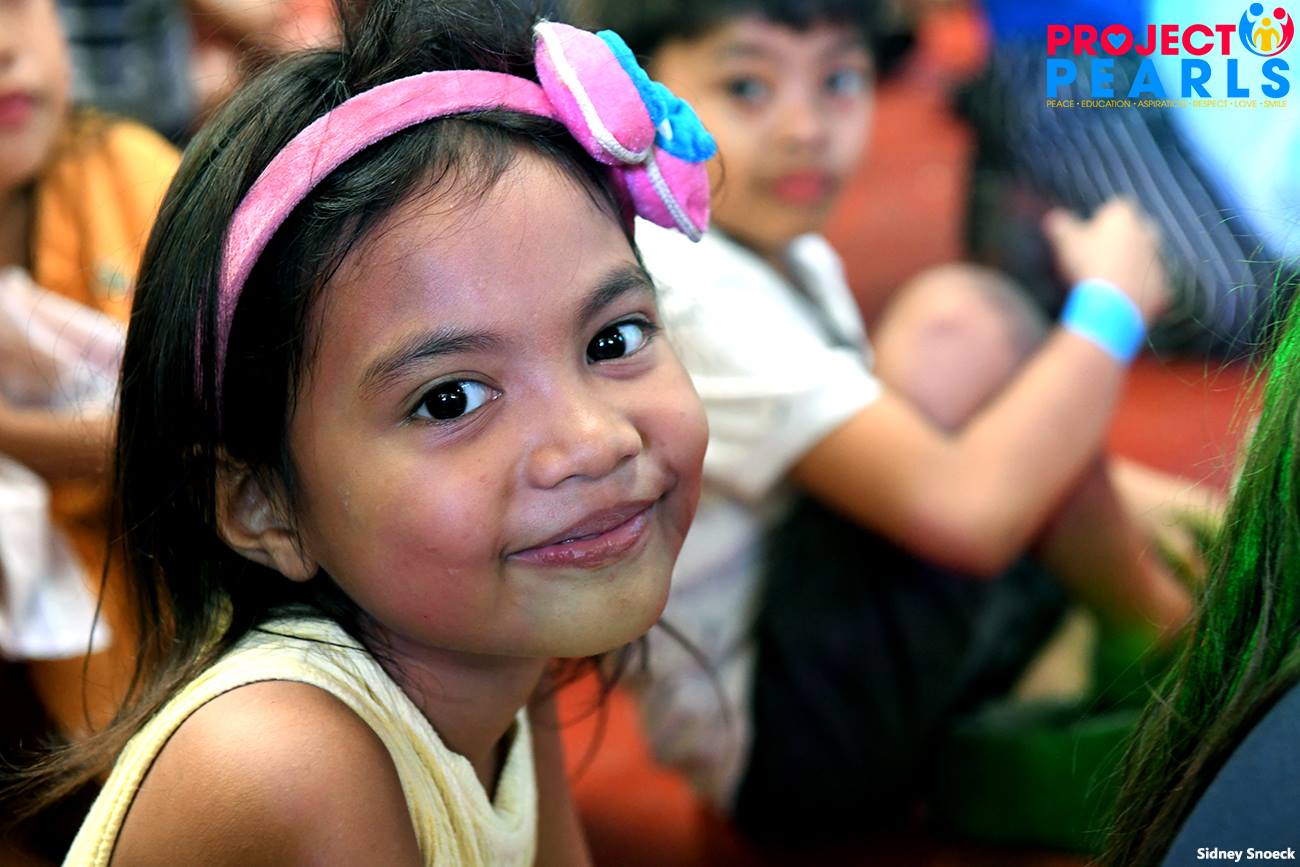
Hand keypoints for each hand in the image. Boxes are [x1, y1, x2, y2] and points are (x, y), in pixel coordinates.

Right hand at [1043, 198, 1170, 325]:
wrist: (1111, 306)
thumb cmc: (1087, 265)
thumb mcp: (1065, 242)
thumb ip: (1061, 225)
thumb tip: (1053, 217)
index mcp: (1124, 216)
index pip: (1117, 207)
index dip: (1104, 219)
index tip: (1092, 233)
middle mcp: (1147, 233)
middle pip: (1139, 229)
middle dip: (1126, 238)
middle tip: (1104, 255)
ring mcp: (1158, 261)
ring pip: (1147, 258)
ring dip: (1134, 264)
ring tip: (1111, 280)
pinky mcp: (1164, 288)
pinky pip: (1152, 286)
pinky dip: (1140, 290)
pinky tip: (1121, 300)